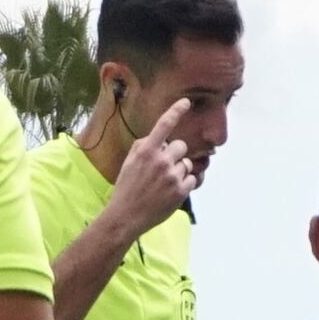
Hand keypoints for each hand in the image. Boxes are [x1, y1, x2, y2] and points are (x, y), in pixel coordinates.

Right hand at [100, 93, 201, 237]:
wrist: (126, 216)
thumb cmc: (126, 188)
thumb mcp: (129, 162)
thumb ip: (144, 147)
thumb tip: (159, 140)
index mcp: (146, 151)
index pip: (164, 125)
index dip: (176, 110)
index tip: (186, 102)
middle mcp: (161, 161)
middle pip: (180, 146)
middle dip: (174, 154)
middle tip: (162, 168)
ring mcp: (172, 176)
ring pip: (186, 164)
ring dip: (179, 170)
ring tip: (164, 183)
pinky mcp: (181, 191)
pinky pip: (192, 179)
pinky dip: (185, 184)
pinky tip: (171, 191)